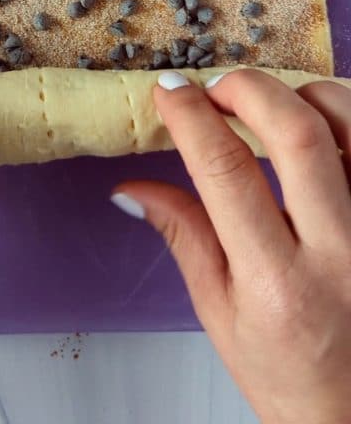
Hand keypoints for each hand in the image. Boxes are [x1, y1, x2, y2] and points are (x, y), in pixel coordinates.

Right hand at [113, 68, 350, 423]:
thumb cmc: (289, 374)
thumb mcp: (220, 315)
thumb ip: (183, 236)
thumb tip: (132, 187)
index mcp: (278, 282)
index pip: (226, 172)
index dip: (191, 117)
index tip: (170, 91)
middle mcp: (339, 252)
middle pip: (299, 134)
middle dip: (249, 90)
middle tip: (218, 87)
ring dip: (305, 95)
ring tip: (272, 103)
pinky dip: (345, 117)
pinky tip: (318, 124)